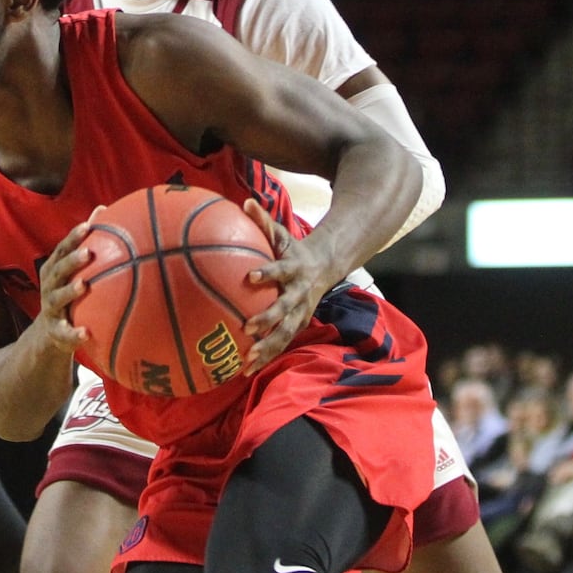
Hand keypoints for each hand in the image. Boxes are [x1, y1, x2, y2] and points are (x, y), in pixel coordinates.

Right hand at [38, 215, 95, 357]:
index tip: (87, 226)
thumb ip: (86, 243)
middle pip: (58, 271)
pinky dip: (74, 334)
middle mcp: (50, 286)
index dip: (73, 238)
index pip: (62, 250)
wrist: (50, 332)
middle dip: (71, 261)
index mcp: (55, 270)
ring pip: (58, 298)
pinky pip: (65, 333)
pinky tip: (86, 333)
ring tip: (83, 286)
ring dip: (69, 291)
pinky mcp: (57, 332)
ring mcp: (51, 309)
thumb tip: (104, 208)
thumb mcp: (74, 271)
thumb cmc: (68, 291)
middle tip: (88, 253)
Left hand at [239, 199, 332, 373]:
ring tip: (248, 361)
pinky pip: (281, 342)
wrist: (328, 265)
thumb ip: (263, 220)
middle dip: (268, 320)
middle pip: (285, 309)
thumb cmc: (295, 249)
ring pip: (285, 332)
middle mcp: (299, 293)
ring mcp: (301, 311)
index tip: (250, 277)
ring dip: (268, 347)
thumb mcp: (282, 234)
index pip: (280, 270)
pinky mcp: (298, 324)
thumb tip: (244, 201)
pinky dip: (266, 356)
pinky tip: (245, 370)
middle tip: (247, 329)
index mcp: (294, 270)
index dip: (268, 274)